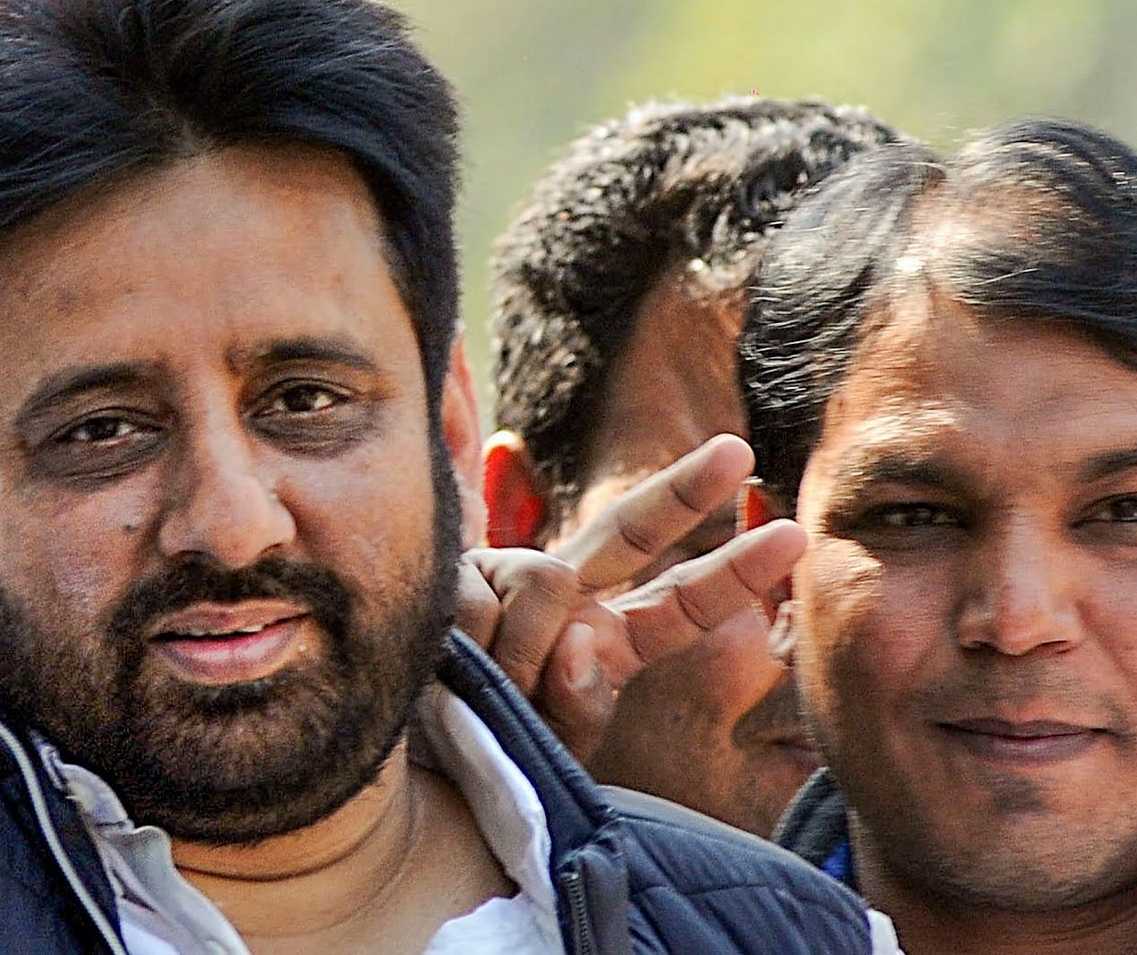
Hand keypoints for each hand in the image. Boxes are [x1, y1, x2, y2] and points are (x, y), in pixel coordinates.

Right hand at [455, 434, 805, 760]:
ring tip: (493, 696)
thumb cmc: (478, 745)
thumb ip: (576, 706)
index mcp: (604, 636)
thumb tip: (581, 639)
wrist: (399, 733)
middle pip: (630, 529)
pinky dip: (473, 646)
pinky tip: (447, 666)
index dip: (736, 571)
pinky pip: (481, 600)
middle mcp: (565, 593)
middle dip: (684, 489)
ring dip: (526, 653)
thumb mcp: (544, 745)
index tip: (793, 536)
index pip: (679, 605)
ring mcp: (508, 575)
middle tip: (735, 449)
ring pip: (549, 586)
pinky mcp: (457, 572)